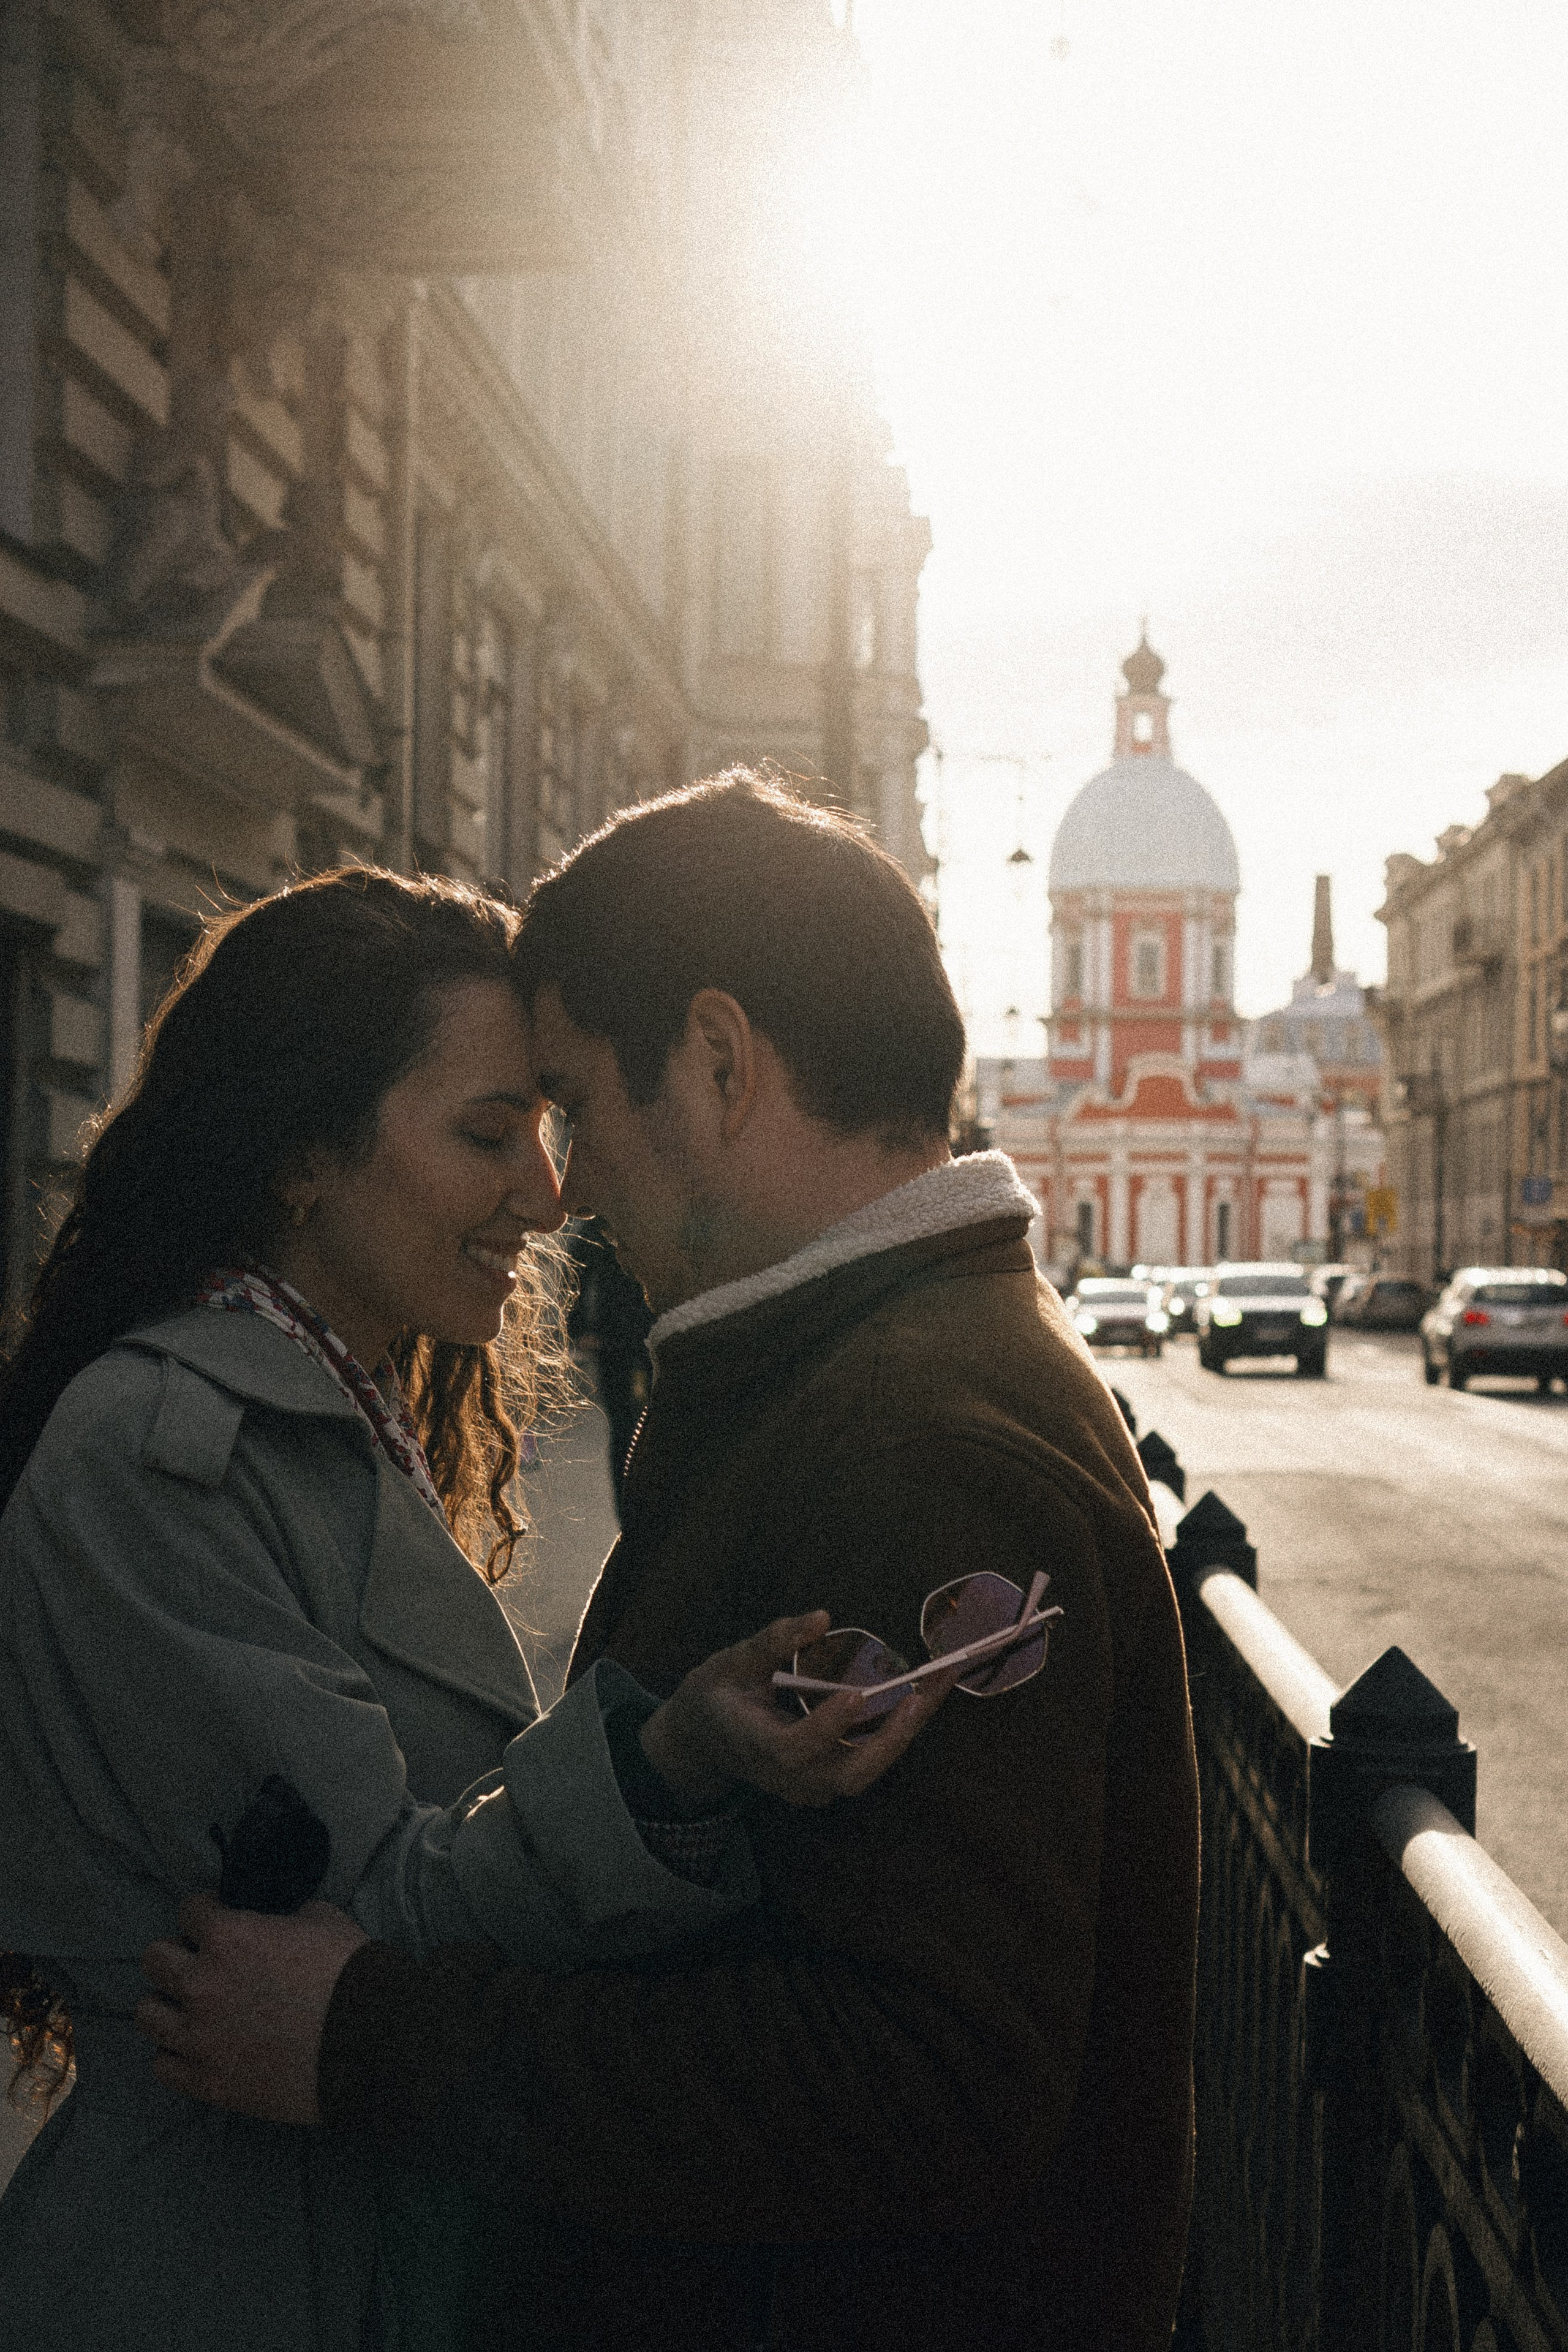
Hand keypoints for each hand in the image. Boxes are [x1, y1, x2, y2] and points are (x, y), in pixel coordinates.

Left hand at [135, 1892, 368, 2123]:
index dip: (207, 1911)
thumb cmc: (349, 1973)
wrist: (370, 2043)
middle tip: (204, 1963)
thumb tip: (270, 1922)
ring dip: (170, 2004)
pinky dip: (177, 2053)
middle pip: (154, 1959)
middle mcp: (201, 1984)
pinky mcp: (207, 2082)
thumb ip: (280, 1916)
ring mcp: (199, 2038)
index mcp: (228, 1937)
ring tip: (195, 2008)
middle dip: (178, 1955)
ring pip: (147, 2014)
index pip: (188, 1909)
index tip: (218, 1919)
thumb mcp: (320, 1918)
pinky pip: (162, 2065)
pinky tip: (201, 2046)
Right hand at [639, 1611, 961, 1809]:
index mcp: (754, 1745)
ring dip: (902, 1733)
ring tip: (935, 1687)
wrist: (702, 1742)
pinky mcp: (824, 1780)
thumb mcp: (731, 1662)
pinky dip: (893, 1733)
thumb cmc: (715, 1696)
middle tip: (922, 1695)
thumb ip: (773, 1641)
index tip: (853, 1693)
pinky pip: (864, 1763)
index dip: (825, 1727)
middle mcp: (786, 1776)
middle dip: (890, 1738)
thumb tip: (820, 1618)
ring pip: (864, 1772)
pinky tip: (918, 1696)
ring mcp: (807, 1785)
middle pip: (848, 1775)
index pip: (794, 1749)